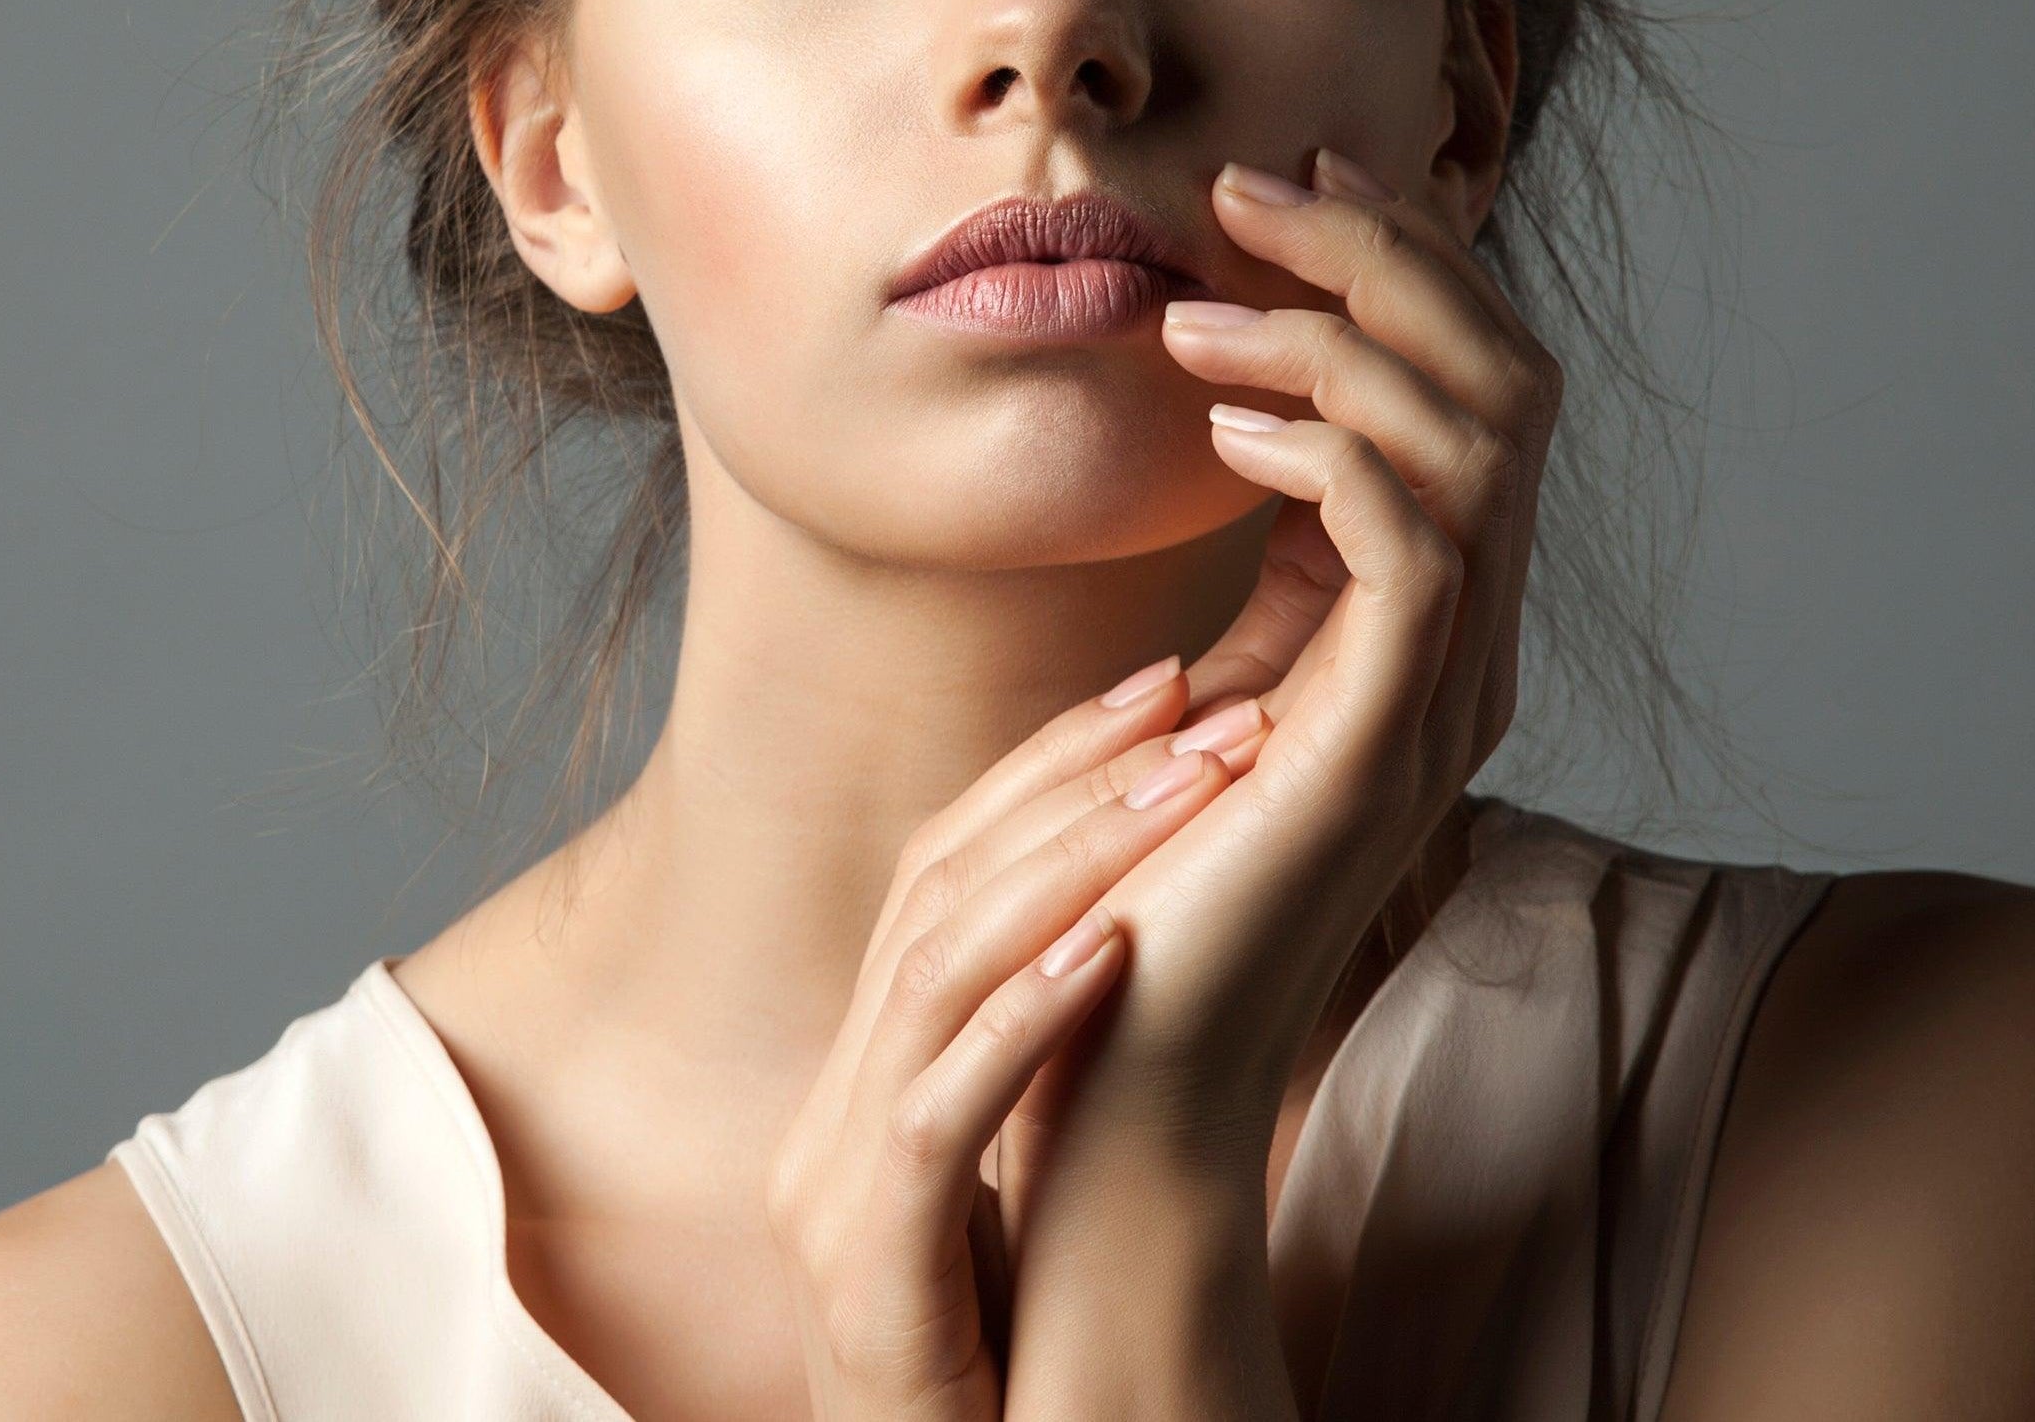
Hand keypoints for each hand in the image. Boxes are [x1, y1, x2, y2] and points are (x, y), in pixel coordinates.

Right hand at [763, 660, 1245, 1418]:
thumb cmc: (993, 1374)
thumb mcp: (1008, 1193)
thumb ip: (1035, 1073)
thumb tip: (1136, 936)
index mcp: (863, 1081)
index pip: (939, 874)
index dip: (1050, 768)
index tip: (1171, 683)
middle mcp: (828, 1113)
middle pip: (931, 892)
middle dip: (1074, 782)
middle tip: (1205, 700)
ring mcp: (830, 1189)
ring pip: (932, 976)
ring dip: (1072, 866)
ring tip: (1192, 788)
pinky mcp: (865, 1270)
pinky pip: (936, 1120)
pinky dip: (1022, 1024)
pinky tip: (1111, 953)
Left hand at [1064, 148, 1565, 1162]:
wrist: (1115, 1063)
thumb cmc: (1131, 879)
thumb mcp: (1203, 685)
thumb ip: (1255, 571)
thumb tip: (1238, 416)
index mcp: (1431, 626)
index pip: (1478, 393)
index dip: (1404, 270)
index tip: (1290, 184)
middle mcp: (1465, 649)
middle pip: (1506, 384)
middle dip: (1388, 259)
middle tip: (1254, 192)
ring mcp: (1440, 699)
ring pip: (1472, 444)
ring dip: (1338, 339)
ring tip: (1199, 316)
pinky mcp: (1383, 742)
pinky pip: (1413, 547)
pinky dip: (1335, 451)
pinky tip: (1226, 422)